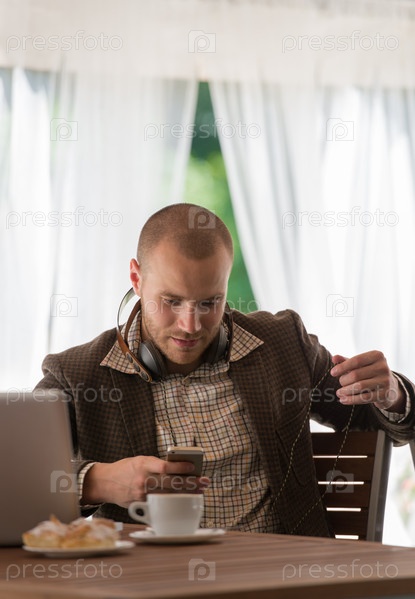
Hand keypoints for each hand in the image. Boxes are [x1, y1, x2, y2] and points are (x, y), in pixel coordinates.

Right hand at [82, 456, 209, 507]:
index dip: (179, 468)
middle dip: (190, 483)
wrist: (105, 482)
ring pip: (168, 495)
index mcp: (143, 464)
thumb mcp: (140, 460)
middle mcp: (142, 479)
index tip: (193, 467)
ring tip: (200, 490)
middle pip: (170, 483)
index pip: (164, 466)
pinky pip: (159, 504)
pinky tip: (185, 500)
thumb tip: (180, 470)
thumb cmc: (127, 468)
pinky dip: (173, 501)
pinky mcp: (140, 505)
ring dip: (186, 493)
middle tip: (205, 481)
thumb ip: (157, 465)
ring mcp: (141, 494)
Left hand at [330, 351, 404, 412]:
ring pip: (359, 387)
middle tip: (340, 383)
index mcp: (377, 356)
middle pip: (356, 375)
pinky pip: (364, 398)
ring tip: (339, 392)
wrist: (390, 386)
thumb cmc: (370, 372)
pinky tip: (343, 400)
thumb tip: (334, 358)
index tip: (332, 373)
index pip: (356, 360)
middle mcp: (383, 367)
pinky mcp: (385, 394)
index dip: (342, 367)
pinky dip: (351, 399)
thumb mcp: (360, 364)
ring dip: (346, 391)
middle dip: (344, 380)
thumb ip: (346, 361)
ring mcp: (385, 381)